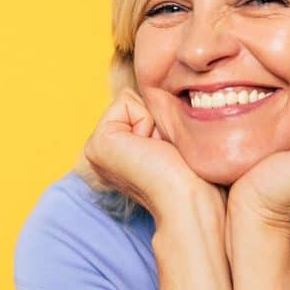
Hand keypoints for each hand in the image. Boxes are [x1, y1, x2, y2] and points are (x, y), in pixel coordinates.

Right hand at [84, 88, 225, 224]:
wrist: (191, 199)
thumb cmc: (194, 173)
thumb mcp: (172, 137)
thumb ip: (158, 116)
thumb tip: (163, 89)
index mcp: (117, 152)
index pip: (139, 104)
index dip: (162, 119)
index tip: (169, 150)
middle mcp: (101, 152)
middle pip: (134, 99)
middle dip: (157, 119)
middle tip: (165, 151)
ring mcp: (95, 148)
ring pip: (131, 98)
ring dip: (154, 120)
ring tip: (160, 152)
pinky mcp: (97, 144)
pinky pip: (127, 101)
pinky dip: (147, 120)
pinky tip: (151, 150)